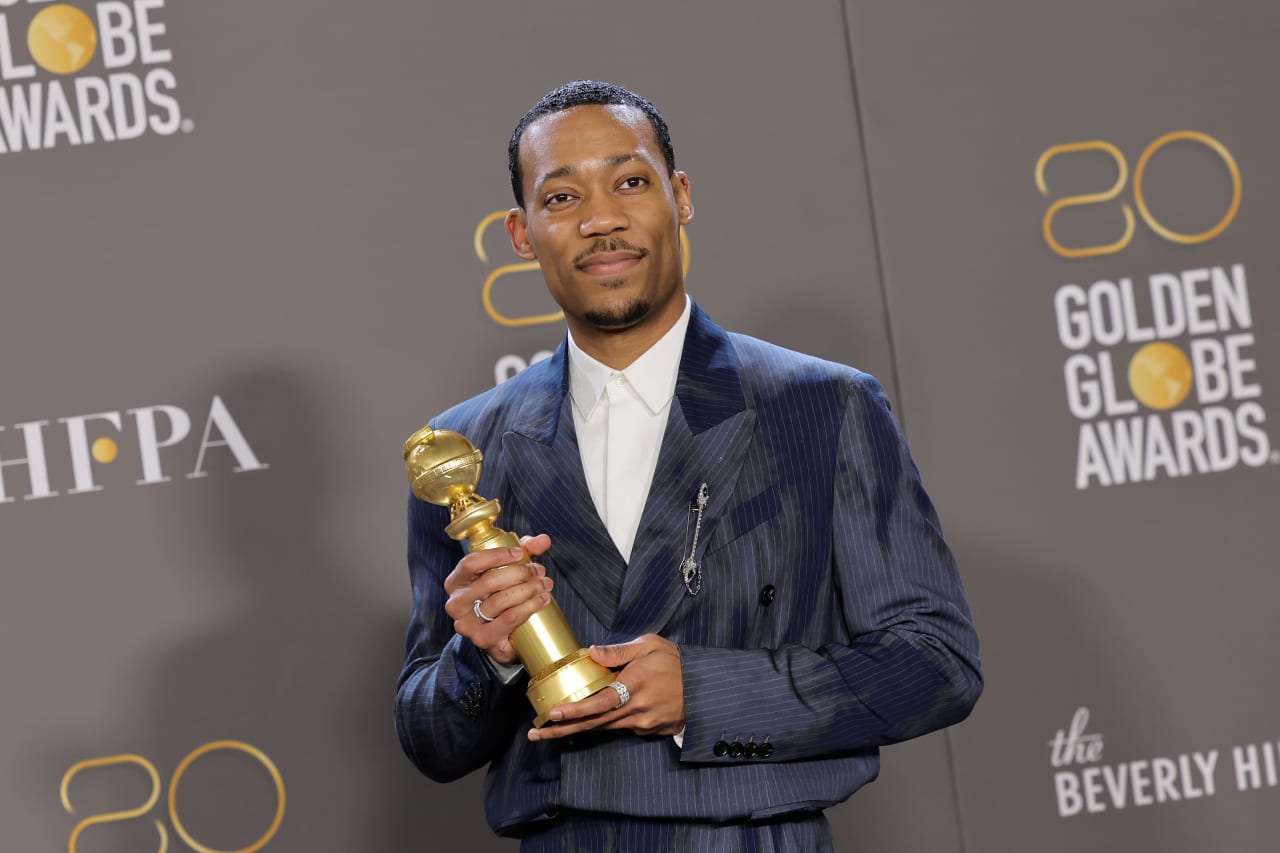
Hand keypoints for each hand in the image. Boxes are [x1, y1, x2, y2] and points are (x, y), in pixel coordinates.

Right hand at [443, 534, 552, 664]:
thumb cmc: (498, 597)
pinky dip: (529, 607)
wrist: (497, 637)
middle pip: (490, 581)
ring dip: (528, 589)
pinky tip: (542, 600)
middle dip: (520, 573)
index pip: (471, 562)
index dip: (497, 555)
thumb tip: (543, 539)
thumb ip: (523, 552)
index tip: (520, 553)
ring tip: (544, 584)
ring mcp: (467, 623)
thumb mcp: (507, 570)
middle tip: (538, 572)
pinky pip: (509, 618)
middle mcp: (456, 603)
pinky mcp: (482, 639)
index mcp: (456, 582)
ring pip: (501, 600)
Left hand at [528, 634, 683, 740]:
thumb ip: (619, 651)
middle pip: (594, 723)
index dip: (576, 710)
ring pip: (603, 728)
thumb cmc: (677, 662)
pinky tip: (590, 719)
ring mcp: (643, 723)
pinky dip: (603, 724)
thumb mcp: (650, 646)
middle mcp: (637, 708)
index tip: (554, 713)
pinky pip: (620, 727)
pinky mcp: (648, 731)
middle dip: (563, 729)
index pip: (600, 701)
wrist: (707, 688)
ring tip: (550, 732)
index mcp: (635, 683)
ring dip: (576, 731)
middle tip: (536, 734)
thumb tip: (591, 651)